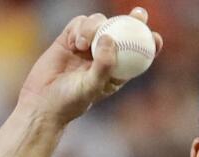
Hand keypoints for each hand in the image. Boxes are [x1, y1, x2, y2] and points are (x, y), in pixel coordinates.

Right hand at [17, 7, 163, 123]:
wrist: (43, 101)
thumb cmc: (71, 101)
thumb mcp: (92, 86)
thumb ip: (103, 65)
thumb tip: (110, 38)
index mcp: (117, 70)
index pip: (138, 53)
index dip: (148, 42)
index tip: (155, 37)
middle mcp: (104, 55)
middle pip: (123, 31)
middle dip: (134, 20)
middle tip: (139, 14)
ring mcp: (87, 45)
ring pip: (99, 22)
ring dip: (94, 26)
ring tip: (82, 45)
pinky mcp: (69, 39)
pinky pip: (79, 23)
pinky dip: (79, 28)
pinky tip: (74, 43)